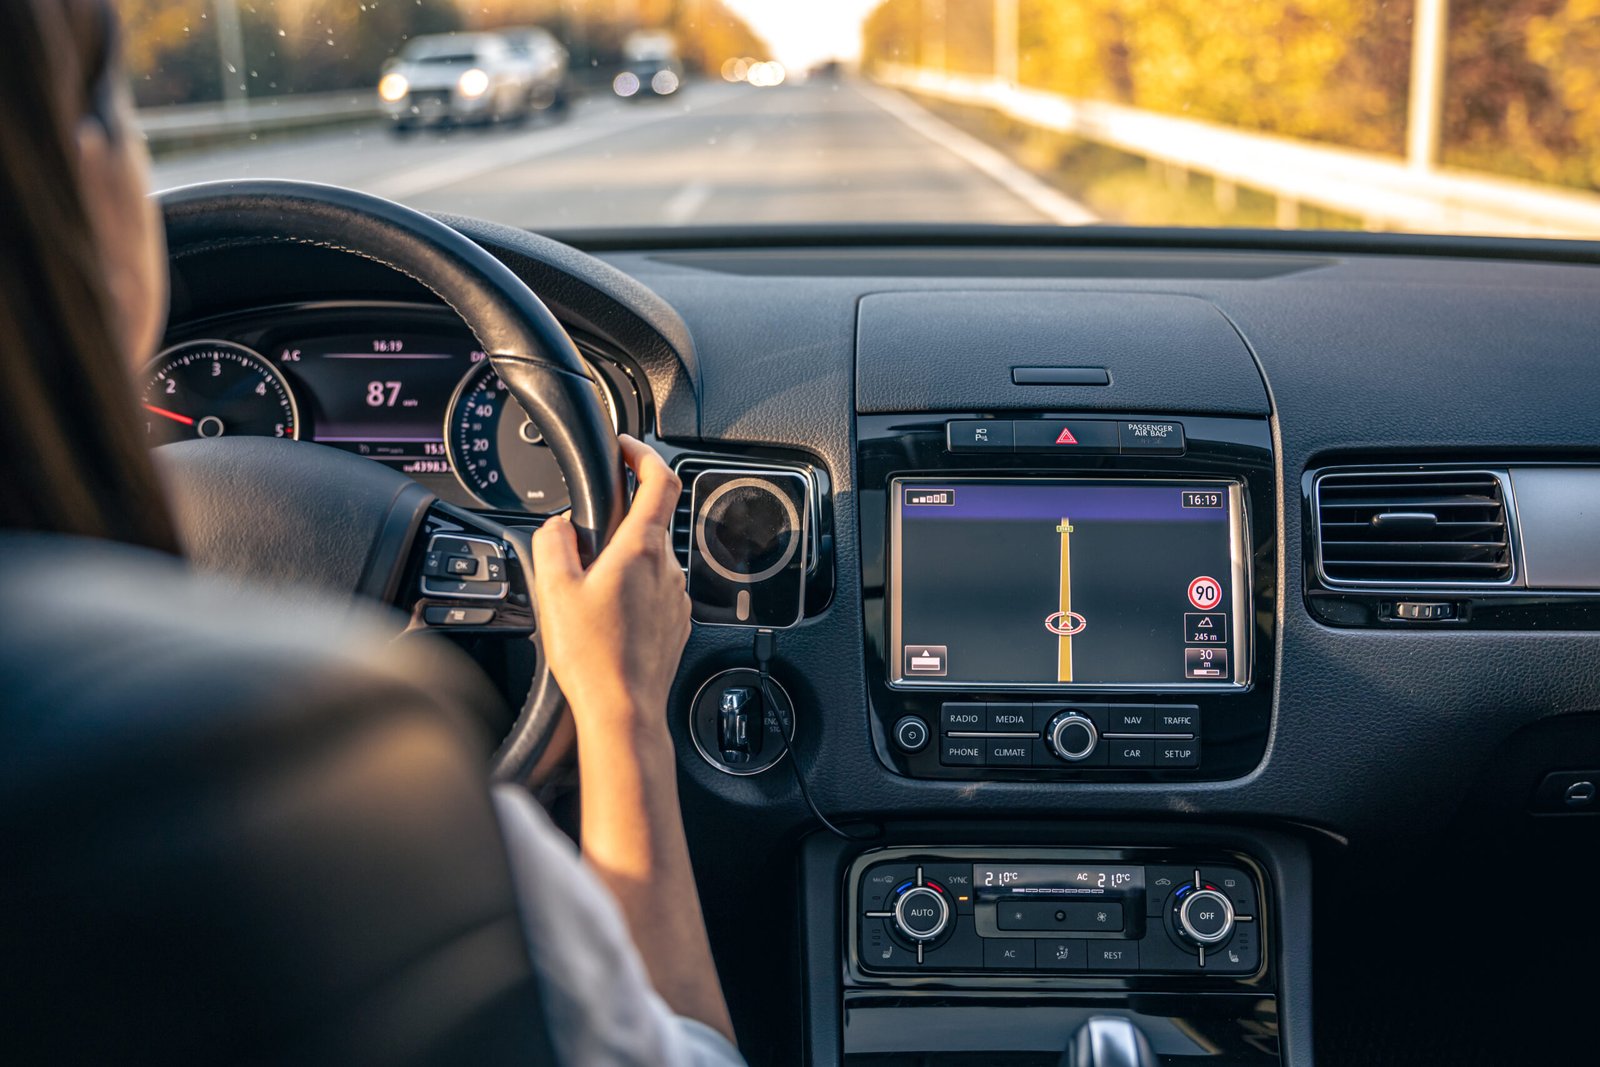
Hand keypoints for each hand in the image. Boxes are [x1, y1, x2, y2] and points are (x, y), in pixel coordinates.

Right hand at [532, 435, 689, 738]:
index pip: (659, 479)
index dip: (643, 454)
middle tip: (585, 537)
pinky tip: (606, 617)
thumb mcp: (554, 590)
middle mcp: (668, 569)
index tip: (625, 448)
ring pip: (650, 560)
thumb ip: (553, 542)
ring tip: (589, 589)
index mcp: (642, 549)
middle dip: (618, 520)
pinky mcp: (676, 623)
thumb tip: (559, 526)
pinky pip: (655, 592)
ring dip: (623, 560)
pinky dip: (632, 590)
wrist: (624, 711)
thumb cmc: (593, 658)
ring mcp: (676, 597)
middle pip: (650, 521)